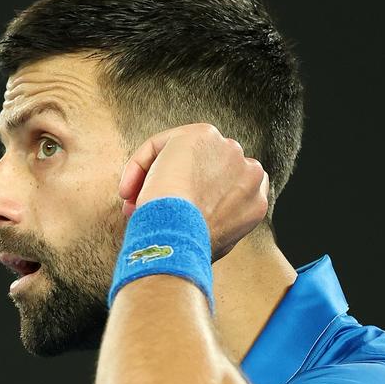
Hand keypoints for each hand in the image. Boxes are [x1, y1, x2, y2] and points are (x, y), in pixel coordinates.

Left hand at [118, 123, 268, 261]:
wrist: (180, 234)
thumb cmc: (189, 248)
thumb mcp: (216, 242)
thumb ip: (217, 221)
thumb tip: (193, 218)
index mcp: (256, 200)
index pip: (230, 189)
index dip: (198, 199)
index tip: (174, 215)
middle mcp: (250, 172)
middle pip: (206, 171)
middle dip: (177, 187)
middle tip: (146, 209)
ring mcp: (229, 151)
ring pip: (183, 156)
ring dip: (156, 176)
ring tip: (133, 203)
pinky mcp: (202, 135)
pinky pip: (161, 145)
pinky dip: (140, 164)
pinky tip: (128, 192)